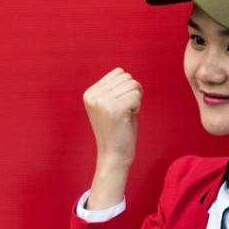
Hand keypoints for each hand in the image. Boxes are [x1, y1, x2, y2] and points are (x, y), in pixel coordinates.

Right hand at [82, 68, 143, 209]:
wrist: (114, 156)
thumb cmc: (118, 130)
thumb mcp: (110, 105)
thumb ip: (114, 88)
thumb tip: (123, 73)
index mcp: (90, 93)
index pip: (119, 72)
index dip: (126, 87)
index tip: (121, 105)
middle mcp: (93, 96)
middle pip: (127, 77)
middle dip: (133, 92)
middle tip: (125, 111)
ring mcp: (102, 102)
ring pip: (134, 84)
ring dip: (136, 100)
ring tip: (126, 115)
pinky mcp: (114, 109)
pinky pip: (137, 96)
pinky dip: (138, 107)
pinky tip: (129, 118)